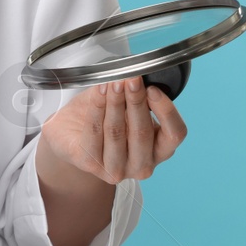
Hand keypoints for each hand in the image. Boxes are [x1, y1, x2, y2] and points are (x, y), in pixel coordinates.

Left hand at [39, 76, 186, 185]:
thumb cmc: (106, 118)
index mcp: (159, 151)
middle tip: (131, 79)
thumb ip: (135, 95)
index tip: (153, 89)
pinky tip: (99, 91)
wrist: (71, 133)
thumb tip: (137, 76)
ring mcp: (115, 169)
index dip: (166, 111)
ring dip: (115, 102)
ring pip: (117, 132)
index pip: (174, 134)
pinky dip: (97, 107)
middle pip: (142, 132)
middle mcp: (141, 165)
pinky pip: (94, 131)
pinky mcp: (89, 164)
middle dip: (136, 101)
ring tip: (113, 82)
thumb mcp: (128, 106)